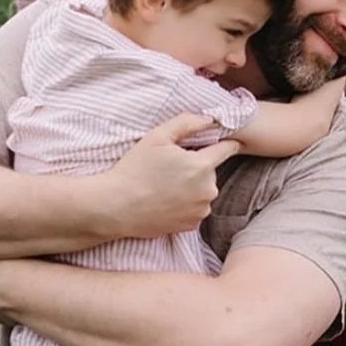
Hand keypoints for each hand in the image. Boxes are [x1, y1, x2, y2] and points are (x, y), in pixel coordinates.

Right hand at [104, 112, 239, 238]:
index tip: (224, 141)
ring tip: (165, 186)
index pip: (227, 149)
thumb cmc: (135, 169)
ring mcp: (201, 210)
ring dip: (192, 187)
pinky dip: (185, 204)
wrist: (117, 206)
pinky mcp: (192, 225)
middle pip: (210, 171)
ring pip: (203, 191)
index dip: (225, 143)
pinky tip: (166, 201)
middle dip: (196, 167)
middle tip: (170, 168)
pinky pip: (195, 209)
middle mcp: (208, 190)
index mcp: (202, 166)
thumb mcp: (157, 136)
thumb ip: (187, 123)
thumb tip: (210, 119)